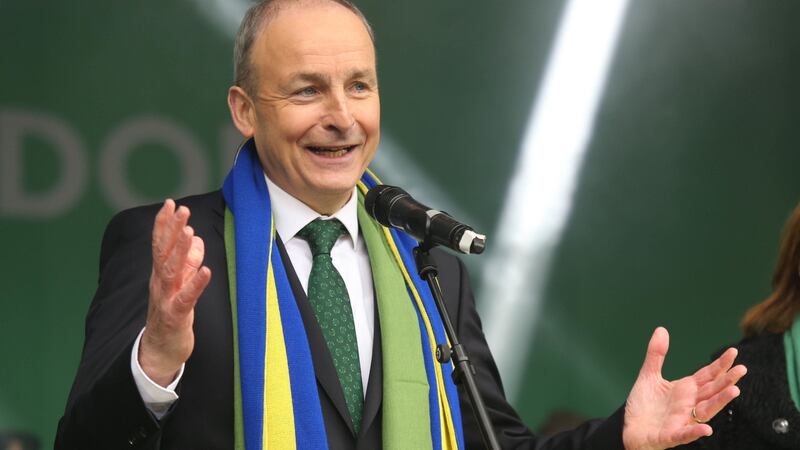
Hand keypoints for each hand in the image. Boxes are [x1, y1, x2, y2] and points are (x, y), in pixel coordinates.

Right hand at [139, 199, 211, 386]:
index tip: (170, 203)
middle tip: (181, 209)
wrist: (159, 351)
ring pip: (171, 271)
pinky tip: (206, 270)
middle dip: (172, 230)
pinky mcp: (175, 316)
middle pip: (163, 252)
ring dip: (181, 250)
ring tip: (190, 232)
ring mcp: (166, 298)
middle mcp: (160, 283)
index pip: (160, 244)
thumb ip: (188, 262)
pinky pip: (186, 298)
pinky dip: (196, 283)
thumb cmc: (170, 314)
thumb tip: (196, 238)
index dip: (164, 224)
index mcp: (161, 274)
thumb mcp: (180, 284)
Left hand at [622, 327, 745, 449]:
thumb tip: (661, 329)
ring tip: (734, 391)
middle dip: (726, 381)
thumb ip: (656, 355)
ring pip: (705, 412)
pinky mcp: (670, 435)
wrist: (630, 429)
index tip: (733, 352)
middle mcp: (688, 405)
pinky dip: (695, 432)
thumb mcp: (648, 376)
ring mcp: (681, 420)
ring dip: (719, 402)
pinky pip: (685, 434)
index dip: (719, 365)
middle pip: (711, 391)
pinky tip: (706, 429)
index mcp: (685, 390)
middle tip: (741, 369)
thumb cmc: (643, 406)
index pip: (707, 376)